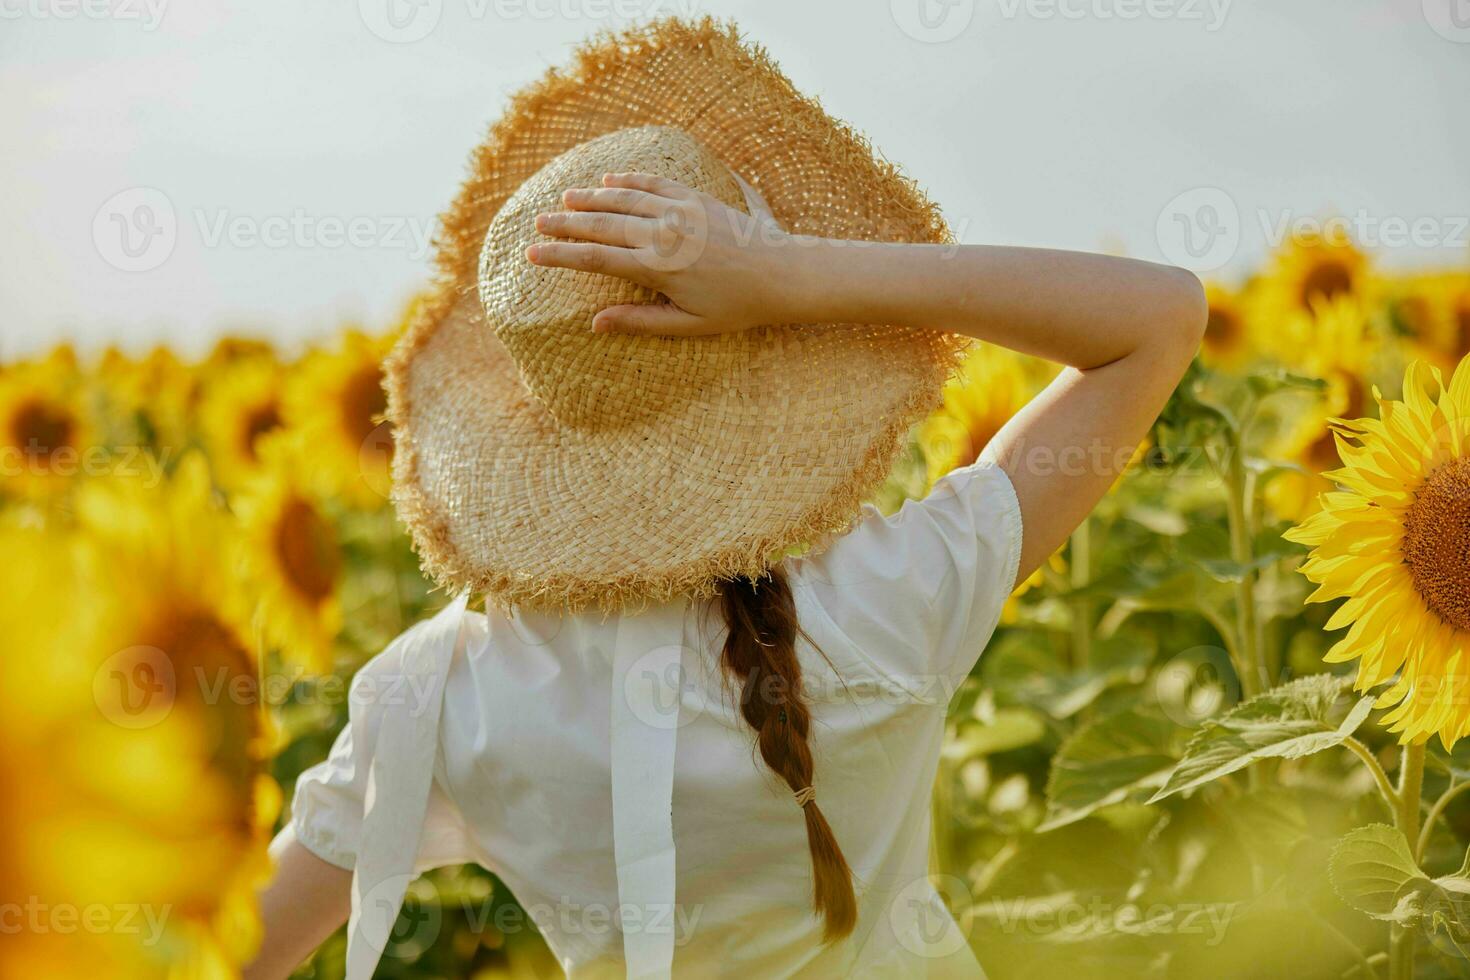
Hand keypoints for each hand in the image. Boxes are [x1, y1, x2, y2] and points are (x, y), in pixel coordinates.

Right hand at [527, 171, 790, 335]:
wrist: (782, 273)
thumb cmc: (737, 307)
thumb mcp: (688, 324)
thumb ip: (639, 321)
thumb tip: (596, 323)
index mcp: (658, 268)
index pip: (595, 260)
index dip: (561, 257)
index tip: (532, 255)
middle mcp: (663, 233)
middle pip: (601, 225)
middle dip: (565, 225)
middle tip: (537, 223)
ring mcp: (679, 210)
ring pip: (623, 198)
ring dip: (590, 198)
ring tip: (564, 199)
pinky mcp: (695, 197)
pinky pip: (653, 182)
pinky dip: (627, 179)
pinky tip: (608, 179)